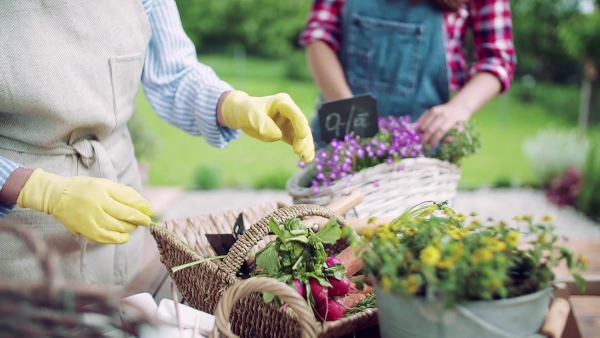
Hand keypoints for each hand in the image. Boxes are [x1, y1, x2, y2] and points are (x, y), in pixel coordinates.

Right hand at [17, 169, 152, 243]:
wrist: (57, 195)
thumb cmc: (84, 188)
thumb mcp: (103, 183)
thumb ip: (121, 192)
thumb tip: (141, 204)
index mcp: (105, 188)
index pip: (130, 199)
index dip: (143, 207)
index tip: (149, 211)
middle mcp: (99, 202)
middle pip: (127, 214)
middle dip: (140, 219)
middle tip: (145, 221)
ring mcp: (92, 216)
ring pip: (119, 226)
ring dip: (130, 228)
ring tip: (134, 226)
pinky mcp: (86, 228)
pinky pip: (106, 237)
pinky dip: (118, 239)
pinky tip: (125, 237)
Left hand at [221, 91, 314, 162]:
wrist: (243, 114)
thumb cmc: (247, 111)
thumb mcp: (252, 115)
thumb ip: (263, 123)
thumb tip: (277, 135)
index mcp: (283, 103)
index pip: (296, 114)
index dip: (300, 125)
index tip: (302, 137)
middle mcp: (290, 112)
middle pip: (302, 125)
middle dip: (303, 139)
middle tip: (299, 153)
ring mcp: (291, 122)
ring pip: (303, 135)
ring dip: (306, 146)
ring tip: (306, 159)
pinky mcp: (289, 132)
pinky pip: (298, 141)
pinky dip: (303, 149)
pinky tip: (307, 159)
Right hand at [416, 102, 470, 148]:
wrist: (460, 105)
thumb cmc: (461, 120)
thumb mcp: (462, 129)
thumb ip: (453, 137)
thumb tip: (441, 144)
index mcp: (451, 120)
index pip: (440, 131)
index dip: (434, 140)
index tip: (429, 148)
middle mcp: (443, 114)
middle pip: (431, 128)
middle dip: (425, 137)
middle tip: (421, 144)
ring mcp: (436, 111)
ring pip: (426, 122)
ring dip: (420, 131)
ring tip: (418, 137)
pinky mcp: (432, 109)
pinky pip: (423, 117)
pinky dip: (419, 123)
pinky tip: (416, 129)